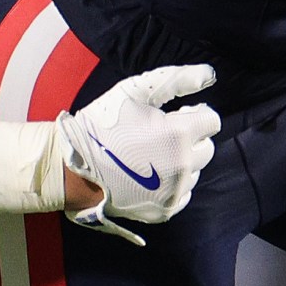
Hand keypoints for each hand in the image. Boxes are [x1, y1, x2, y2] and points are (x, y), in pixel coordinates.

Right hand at [56, 64, 220, 244]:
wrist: (73, 168)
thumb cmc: (102, 125)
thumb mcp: (134, 91)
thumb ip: (177, 80)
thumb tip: (210, 74)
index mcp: (180, 134)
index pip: (211, 121)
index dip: (193, 114)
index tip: (174, 115)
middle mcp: (184, 166)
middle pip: (207, 147)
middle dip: (190, 139)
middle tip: (161, 135)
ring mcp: (175, 192)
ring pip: (194, 171)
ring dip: (181, 161)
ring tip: (150, 156)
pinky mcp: (166, 210)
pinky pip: (183, 193)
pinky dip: (172, 184)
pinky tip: (148, 176)